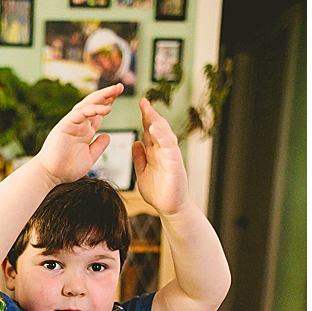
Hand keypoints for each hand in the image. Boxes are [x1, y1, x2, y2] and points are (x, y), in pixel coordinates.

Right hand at [35, 84, 119, 184]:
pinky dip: (93, 109)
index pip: (98, 113)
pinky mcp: (65, 125)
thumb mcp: (90, 156)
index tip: (119, 96)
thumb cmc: (67, 168)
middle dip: (107, 95)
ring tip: (115, 91)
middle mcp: (78, 124)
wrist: (52, 175)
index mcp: (84, 130)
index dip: (108, 103)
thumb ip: (98, 146)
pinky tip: (105, 108)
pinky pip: (80, 114)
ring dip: (101, 97)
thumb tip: (108, 136)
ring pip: (87, 105)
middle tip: (120, 86)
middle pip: (94, 105)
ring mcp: (71, 123)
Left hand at [130, 98, 188, 216]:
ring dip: (157, 121)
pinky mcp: (175, 164)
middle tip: (143, 101)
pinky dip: (163, 137)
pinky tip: (155, 128)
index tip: (139, 105)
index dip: (144, 118)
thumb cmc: (159, 193)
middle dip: (150, 114)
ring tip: (148, 110)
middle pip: (157, 128)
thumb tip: (136, 143)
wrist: (170, 209)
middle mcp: (164, 151)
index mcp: (156, 152)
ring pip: (165, 134)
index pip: (150, 131)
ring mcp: (171, 156)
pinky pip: (169, 147)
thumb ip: (140, 158)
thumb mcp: (142, 172)